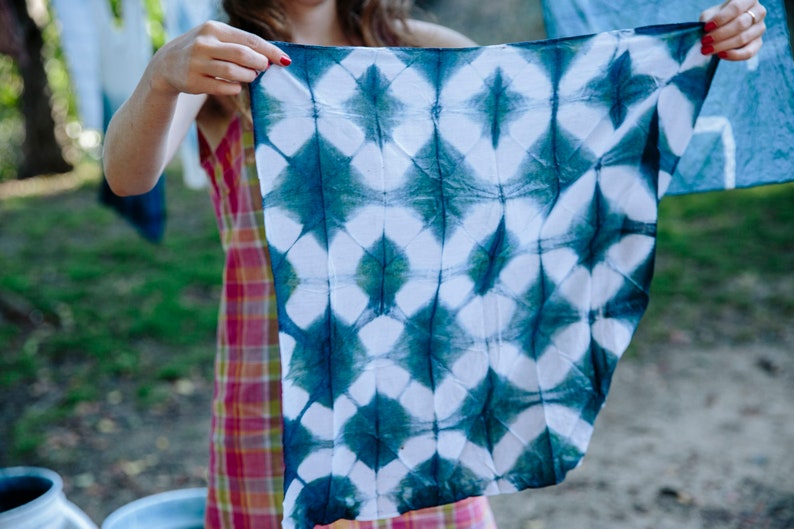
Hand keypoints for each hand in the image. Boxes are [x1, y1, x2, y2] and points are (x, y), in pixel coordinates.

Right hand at [148, 21, 290, 95]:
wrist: (167, 64)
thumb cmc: (202, 51)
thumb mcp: (217, 40)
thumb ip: (240, 45)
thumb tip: (271, 58)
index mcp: (214, 29)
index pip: (249, 40)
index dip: (270, 51)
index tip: (285, 61)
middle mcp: (204, 43)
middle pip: (242, 54)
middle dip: (259, 64)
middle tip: (262, 69)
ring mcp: (197, 62)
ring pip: (233, 72)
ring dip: (248, 77)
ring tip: (250, 77)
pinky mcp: (193, 81)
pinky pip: (223, 87)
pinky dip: (235, 88)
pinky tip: (236, 86)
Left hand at [700, 0, 765, 60]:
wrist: (725, 27)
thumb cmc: (717, 18)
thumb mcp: (711, 14)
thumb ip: (709, 20)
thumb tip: (705, 32)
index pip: (736, 7)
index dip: (720, 18)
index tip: (706, 28)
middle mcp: (759, 11)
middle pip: (740, 24)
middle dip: (720, 34)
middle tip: (704, 41)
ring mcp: (760, 27)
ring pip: (743, 38)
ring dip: (722, 45)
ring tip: (707, 49)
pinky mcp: (758, 43)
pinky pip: (749, 52)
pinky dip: (733, 55)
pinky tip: (720, 55)